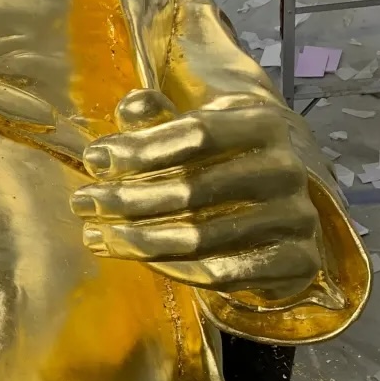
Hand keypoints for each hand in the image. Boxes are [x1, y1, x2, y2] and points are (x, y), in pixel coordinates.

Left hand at [69, 89, 322, 298]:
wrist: (286, 216)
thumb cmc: (223, 165)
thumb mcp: (195, 132)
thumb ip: (159, 120)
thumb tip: (130, 108)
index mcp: (262, 124)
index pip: (195, 134)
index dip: (140, 149)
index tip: (93, 160)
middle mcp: (285, 169)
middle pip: (192, 189)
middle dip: (127, 199)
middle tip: (82, 204)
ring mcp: (296, 218)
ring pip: (200, 237)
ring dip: (138, 240)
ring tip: (95, 235)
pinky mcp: (297, 262)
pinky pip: (221, 273)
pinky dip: (172, 269)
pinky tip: (136, 259)